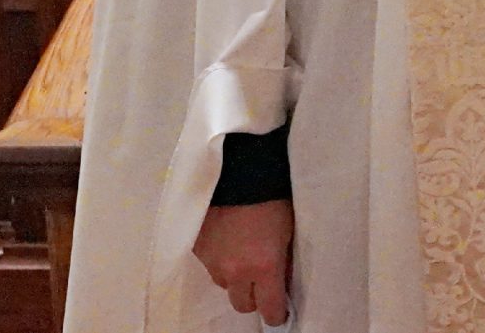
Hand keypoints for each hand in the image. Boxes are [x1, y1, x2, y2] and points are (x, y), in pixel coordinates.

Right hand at [194, 199, 293, 324]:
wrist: (238, 171)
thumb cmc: (272, 199)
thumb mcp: (288, 232)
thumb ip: (283, 262)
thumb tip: (281, 281)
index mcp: (263, 268)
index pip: (269, 308)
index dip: (277, 313)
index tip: (280, 312)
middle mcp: (234, 271)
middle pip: (242, 304)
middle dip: (254, 297)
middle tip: (261, 282)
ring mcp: (212, 262)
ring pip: (224, 285)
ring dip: (235, 277)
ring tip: (243, 253)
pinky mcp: (196, 249)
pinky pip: (210, 265)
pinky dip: (219, 259)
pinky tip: (228, 240)